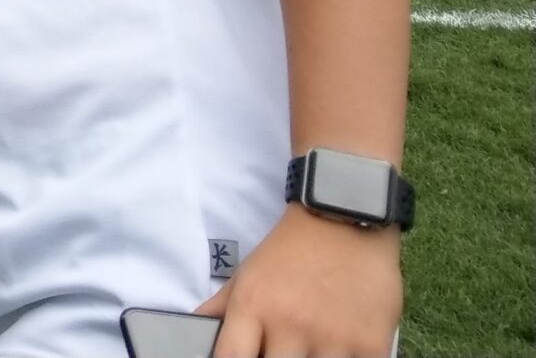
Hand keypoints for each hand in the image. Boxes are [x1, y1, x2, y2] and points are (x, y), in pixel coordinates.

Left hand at [200, 207, 402, 356]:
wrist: (343, 220)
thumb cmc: (289, 251)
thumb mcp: (246, 274)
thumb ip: (221, 308)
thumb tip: (194, 331)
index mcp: (253, 307)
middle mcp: (289, 325)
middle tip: (281, 352)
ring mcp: (332, 338)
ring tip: (310, 349)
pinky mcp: (370, 346)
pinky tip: (340, 350)